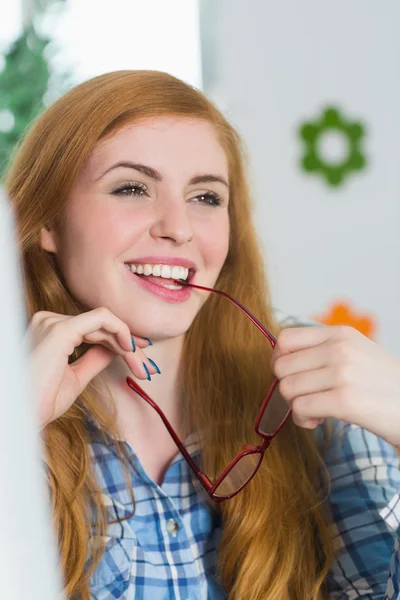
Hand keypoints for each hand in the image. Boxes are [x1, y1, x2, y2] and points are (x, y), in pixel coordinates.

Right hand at [25, 307, 157, 428]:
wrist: (20, 417)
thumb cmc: (40, 402)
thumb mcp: (76, 377)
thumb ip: (94, 358)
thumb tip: (115, 349)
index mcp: (49, 331)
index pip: (93, 329)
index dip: (120, 340)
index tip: (140, 357)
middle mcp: (49, 321)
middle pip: (102, 326)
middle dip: (129, 346)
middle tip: (148, 368)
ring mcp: (53, 322)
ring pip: (106, 323)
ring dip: (129, 344)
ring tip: (142, 368)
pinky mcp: (61, 330)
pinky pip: (102, 319)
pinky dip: (121, 331)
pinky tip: (131, 349)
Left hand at [271, 325, 399, 446]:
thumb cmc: (383, 385)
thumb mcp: (357, 353)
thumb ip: (323, 351)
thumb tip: (280, 361)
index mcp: (340, 334)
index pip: (286, 338)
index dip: (279, 360)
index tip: (289, 375)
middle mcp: (340, 349)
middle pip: (281, 366)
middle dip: (287, 387)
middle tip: (305, 397)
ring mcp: (342, 373)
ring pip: (287, 389)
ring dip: (295, 406)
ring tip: (314, 411)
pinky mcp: (345, 400)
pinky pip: (301, 408)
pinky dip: (303, 419)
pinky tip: (318, 421)